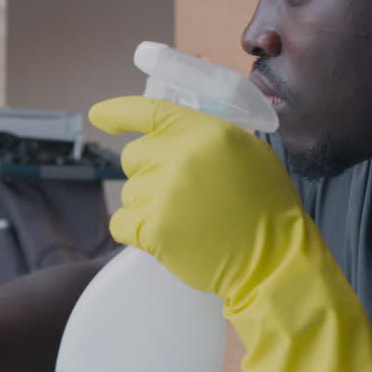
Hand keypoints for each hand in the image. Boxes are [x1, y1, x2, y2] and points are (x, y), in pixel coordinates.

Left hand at [90, 96, 371, 371]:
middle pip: (133, 156)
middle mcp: (182, 156)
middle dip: (149, 173)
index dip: (118, 112)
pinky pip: (122, 223)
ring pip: (129, 192)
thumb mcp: (248, 154)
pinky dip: (136, 232)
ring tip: (187, 220)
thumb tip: (167, 133)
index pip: (149, 111)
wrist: (274, 261)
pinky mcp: (154, 228)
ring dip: (148, 206)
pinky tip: (167, 237)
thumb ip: (206, 138)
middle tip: (181, 195)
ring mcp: (165, 192)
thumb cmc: (266, 210)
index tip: (98, 116)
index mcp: (207, 132)